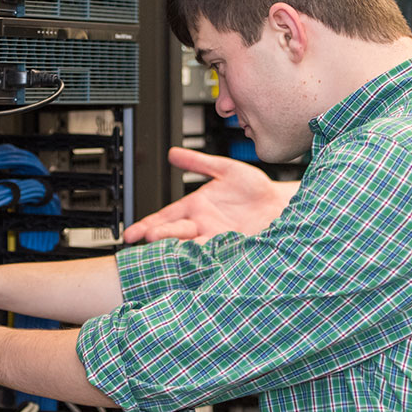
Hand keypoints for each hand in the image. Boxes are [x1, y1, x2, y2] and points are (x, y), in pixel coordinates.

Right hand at [123, 147, 294, 243]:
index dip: (147, 225)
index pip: (164, 218)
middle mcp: (202, 226)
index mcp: (196, 208)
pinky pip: (214, 253)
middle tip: (148, 237)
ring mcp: (217, 238)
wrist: (281, 203)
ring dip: (178, 248)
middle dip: (160, 235)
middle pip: (174, 233)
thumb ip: (198, 162)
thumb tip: (173, 153)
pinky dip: (203, 256)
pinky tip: (194, 258)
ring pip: (190, 246)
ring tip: (165, 250)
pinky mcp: (233, 246)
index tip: (131, 234)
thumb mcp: (223, 169)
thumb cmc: (255, 189)